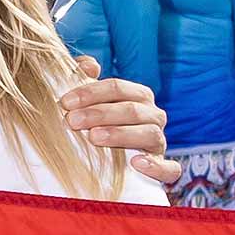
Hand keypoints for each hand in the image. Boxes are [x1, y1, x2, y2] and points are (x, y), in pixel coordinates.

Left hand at [61, 57, 178, 184]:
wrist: (108, 162)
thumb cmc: (96, 124)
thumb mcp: (88, 101)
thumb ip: (83, 78)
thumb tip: (89, 66)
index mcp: (138, 96)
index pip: (117, 88)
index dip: (90, 92)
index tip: (65, 102)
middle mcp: (153, 116)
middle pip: (131, 109)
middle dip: (100, 113)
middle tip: (72, 121)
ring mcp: (159, 142)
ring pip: (149, 134)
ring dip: (120, 135)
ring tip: (94, 137)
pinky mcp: (163, 168)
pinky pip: (169, 168)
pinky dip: (156, 167)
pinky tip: (135, 163)